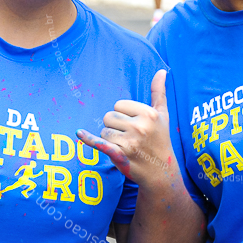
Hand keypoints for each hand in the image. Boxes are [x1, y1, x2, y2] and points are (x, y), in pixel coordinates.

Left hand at [77, 70, 174, 187]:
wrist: (160, 172)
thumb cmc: (160, 139)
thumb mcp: (163, 115)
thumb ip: (159, 92)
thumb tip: (161, 71)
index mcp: (149, 114)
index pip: (119, 105)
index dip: (124, 114)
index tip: (135, 124)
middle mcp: (140, 127)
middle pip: (109, 116)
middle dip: (115, 126)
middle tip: (130, 137)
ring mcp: (129, 142)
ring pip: (104, 130)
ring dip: (110, 138)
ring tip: (126, 146)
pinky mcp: (120, 155)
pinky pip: (99, 143)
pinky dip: (88, 139)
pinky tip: (79, 133)